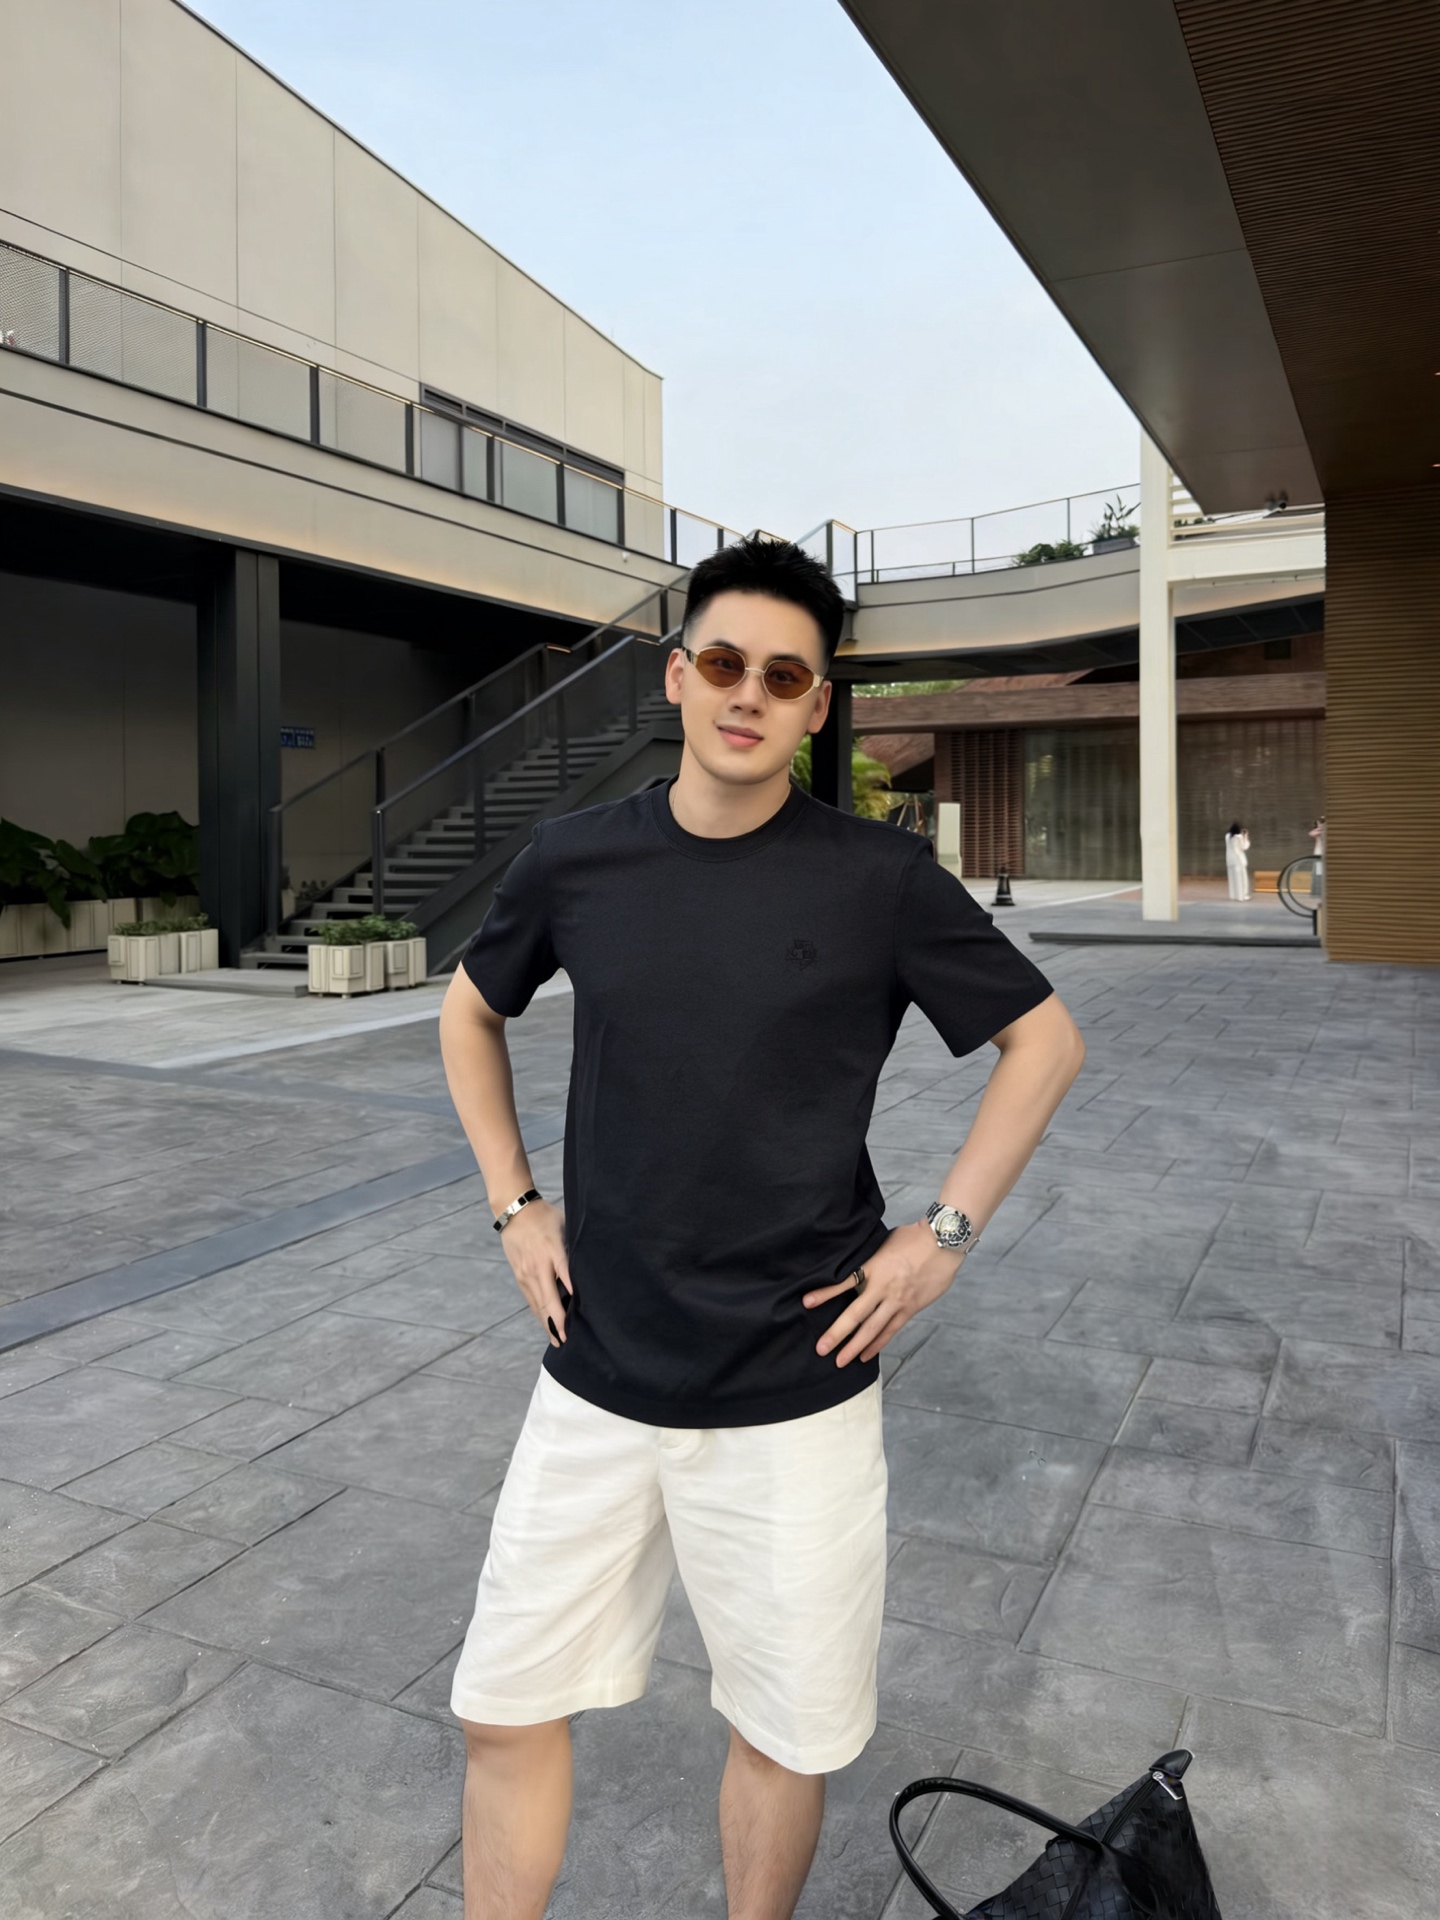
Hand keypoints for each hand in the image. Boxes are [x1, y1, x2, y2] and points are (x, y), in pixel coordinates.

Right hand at [497, 1199, 572, 1345]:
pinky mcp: (519, 1276)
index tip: (582, 1317)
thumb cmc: (546, 1217)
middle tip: (567, 1340)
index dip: (572, 1299)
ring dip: (547, 1324)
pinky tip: (546, 1324)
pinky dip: (539, 1314)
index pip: (566, 1277)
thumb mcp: (565, 1226)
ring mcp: (526, 1273)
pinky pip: (530, 1300)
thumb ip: (575, 1248)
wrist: (514, 1211)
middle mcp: (538, 1266)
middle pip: (548, 1300)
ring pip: (537, 1305)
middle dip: (558, 1323)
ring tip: (557, 1340)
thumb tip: (590, 1268)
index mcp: (553, 1251)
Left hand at [804, 1221, 964, 1366]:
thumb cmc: (913, 1237)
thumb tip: (853, 1265)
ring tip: (840, 1361)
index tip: (807, 1303)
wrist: (943, 1241)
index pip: (844, 1283)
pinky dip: (877, 1344)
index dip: (825, 1293)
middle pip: (856, 1314)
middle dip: (837, 1334)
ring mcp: (897, 1300)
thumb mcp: (884, 1242)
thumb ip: (869, 1258)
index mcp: (873, 1267)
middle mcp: (883, 1287)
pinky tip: (865, 1355)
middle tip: (821, 1348)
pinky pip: (890, 1330)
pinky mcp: (910, 1309)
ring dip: (855, 1347)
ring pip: (873, 1329)